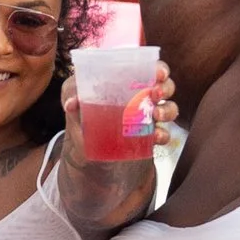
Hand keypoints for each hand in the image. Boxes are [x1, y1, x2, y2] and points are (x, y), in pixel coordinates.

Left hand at [56, 57, 176, 230]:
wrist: (89, 173)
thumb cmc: (79, 135)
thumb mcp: (73, 114)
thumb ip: (71, 101)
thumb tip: (73, 103)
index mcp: (117, 84)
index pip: (142, 66)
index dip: (155, 66)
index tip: (158, 73)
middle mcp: (133, 97)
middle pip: (160, 83)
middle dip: (165, 86)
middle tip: (157, 94)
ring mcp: (143, 118)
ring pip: (166, 105)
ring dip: (167, 108)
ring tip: (157, 117)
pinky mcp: (148, 138)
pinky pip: (164, 131)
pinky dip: (165, 133)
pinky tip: (157, 140)